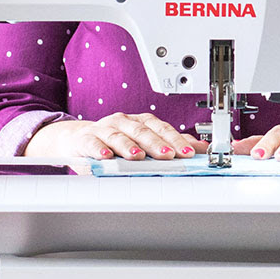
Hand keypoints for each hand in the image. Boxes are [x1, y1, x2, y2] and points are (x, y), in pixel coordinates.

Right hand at [23, 112, 208, 160]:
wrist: (79, 140)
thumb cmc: (116, 144)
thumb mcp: (143, 144)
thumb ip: (170, 146)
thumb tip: (200, 149)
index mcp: (140, 122)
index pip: (162, 129)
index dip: (177, 140)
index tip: (190, 153)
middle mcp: (124, 122)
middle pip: (143, 131)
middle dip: (157, 143)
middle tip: (170, 154)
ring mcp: (104, 129)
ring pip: (119, 135)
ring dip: (130, 146)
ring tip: (138, 156)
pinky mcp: (86, 139)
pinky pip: (93, 142)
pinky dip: (99, 149)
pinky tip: (105, 156)